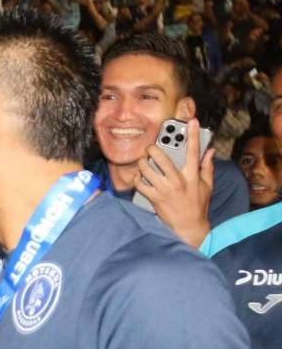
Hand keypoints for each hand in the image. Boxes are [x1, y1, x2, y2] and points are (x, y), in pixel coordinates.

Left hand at [136, 118, 213, 247]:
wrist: (188, 226)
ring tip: (143, 162)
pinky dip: (137, 178)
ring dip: (142, 163)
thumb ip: (207, 167)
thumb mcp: (207, 185)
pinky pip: (140, 184)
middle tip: (150, 147)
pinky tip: (140, 177)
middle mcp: (178, 180)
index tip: (192, 121)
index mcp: (192, 175)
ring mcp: (165, 189)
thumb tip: (210, 151)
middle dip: (153, 148)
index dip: (193, 135)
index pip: (194, 151)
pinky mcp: (154, 198)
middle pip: (162, 157)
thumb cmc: (198, 204)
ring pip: (147, 169)